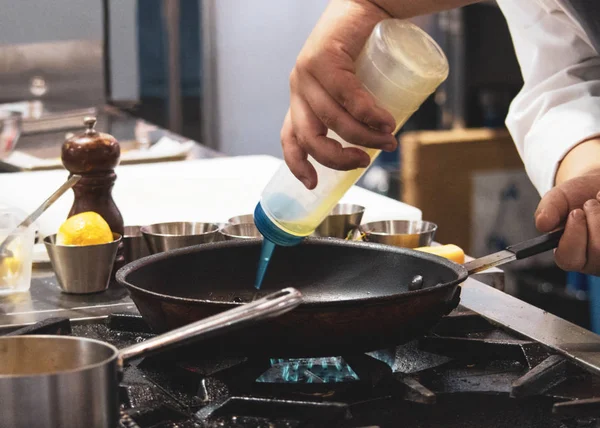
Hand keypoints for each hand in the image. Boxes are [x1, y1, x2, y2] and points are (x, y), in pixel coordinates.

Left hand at [282, 0, 397, 189]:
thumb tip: (372, 147)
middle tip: (366, 161)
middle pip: (311, 137)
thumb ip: (351, 115)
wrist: (368, 7)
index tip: (314, 184)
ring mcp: (307, 72)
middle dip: (338, 158)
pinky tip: (385, 122)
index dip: (298, 165)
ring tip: (389, 140)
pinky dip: (368, 113)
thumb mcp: (350, 91)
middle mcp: (299, 88)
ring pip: (332, 119)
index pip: (290, 139)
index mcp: (301, 101)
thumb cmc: (363, 51)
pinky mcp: (323, 57)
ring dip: (363, 137)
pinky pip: (346, 95)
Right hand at [535, 163, 599, 273]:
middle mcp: (595, 261)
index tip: (576, 213)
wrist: (598, 185)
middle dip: (594, 218)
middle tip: (590, 204)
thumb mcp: (557, 199)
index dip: (573, 235)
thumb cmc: (578, 196)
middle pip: (598, 250)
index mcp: (570, 255)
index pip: (569, 259)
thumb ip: (547, 211)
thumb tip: (542, 224)